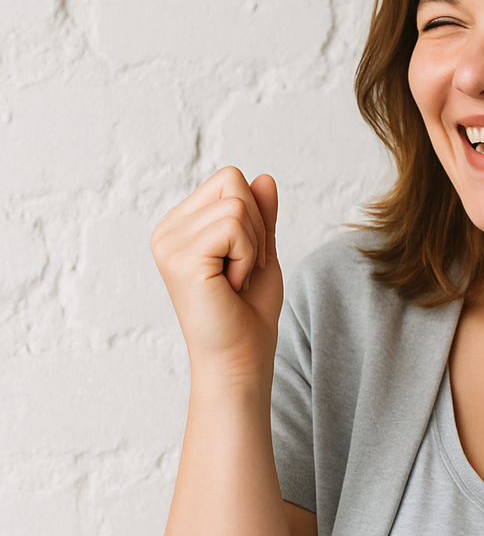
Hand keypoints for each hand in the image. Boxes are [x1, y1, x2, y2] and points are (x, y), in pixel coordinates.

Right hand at [151, 167, 282, 379]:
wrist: (242, 358)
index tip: (247, 258)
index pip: (230, 179)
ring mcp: (168, 243)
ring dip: (253, 246)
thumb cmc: (249, 312)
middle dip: (256, 227)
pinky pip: (234, 226)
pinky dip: (248, 256)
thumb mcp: (261, 252)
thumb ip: (260, 216)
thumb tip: (264, 177)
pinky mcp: (179, 257)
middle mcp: (167, 231)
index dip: (255, 216)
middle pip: (233, 182)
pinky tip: (231, 285)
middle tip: (243, 270)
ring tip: (235, 280)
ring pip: (237, 205)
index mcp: (182, 226)